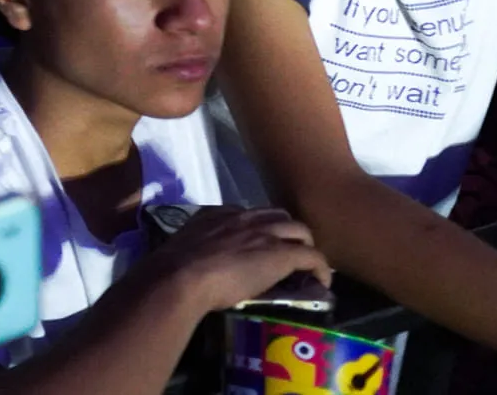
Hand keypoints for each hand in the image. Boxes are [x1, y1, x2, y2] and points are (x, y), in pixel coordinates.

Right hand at [144, 207, 329, 316]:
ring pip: (300, 230)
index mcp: (218, 214)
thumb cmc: (174, 268)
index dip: (260, 229)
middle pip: (279, 216)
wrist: (181, 277)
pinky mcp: (281, 254)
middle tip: (287, 253)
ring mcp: (264, 234)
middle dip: (288, 233)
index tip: (259, 246)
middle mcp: (244, 218)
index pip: (249, 214)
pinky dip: (320, 268)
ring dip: (305, 246)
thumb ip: (196, 246)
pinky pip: (313, 256)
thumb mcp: (184, 246)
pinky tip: (322, 282)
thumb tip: (194, 263)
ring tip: (306, 266)